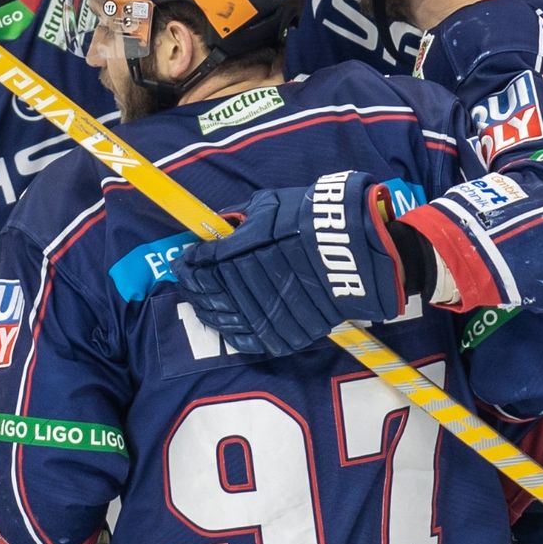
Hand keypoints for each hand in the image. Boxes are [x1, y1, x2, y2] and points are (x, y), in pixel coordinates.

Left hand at [170, 171, 428, 358]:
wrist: (358, 252)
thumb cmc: (315, 220)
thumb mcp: (274, 204)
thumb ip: (243, 217)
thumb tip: (223, 225)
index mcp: (244, 250)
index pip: (205, 262)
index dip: (190, 263)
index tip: (184, 260)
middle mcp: (252, 282)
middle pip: (211, 290)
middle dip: (194, 286)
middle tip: (186, 282)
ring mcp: (269, 310)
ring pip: (226, 316)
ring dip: (208, 310)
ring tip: (200, 303)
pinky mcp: (288, 331)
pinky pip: (252, 338)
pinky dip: (234, 333)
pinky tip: (225, 325)